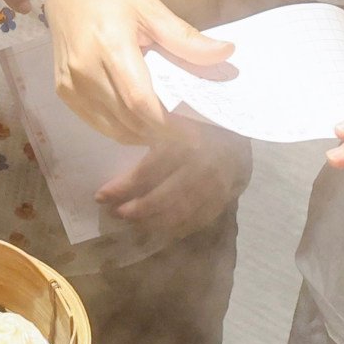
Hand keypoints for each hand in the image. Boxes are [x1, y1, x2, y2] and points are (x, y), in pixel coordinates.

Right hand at [43, 0, 225, 146]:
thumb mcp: (151, 8)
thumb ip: (185, 37)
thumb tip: (227, 53)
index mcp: (109, 46)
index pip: (140, 100)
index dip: (169, 125)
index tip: (196, 136)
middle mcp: (85, 70)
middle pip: (128, 119)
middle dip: (161, 134)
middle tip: (188, 136)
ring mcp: (70, 83)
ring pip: (112, 128)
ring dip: (142, 136)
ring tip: (168, 131)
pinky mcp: (63, 90)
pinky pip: (97, 122)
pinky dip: (122, 130)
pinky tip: (141, 123)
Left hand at [100, 112, 248, 235]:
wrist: (243, 126)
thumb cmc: (198, 117)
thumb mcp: (172, 114)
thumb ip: (149, 124)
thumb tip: (117, 129)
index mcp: (186, 142)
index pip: (149, 171)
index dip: (123, 187)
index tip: (101, 195)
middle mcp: (202, 167)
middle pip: (163, 198)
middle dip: (136, 210)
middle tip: (115, 214)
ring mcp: (217, 187)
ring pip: (180, 214)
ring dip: (152, 222)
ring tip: (132, 223)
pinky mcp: (226, 199)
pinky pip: (198, 220)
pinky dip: (176, 228)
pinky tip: (158, 228)